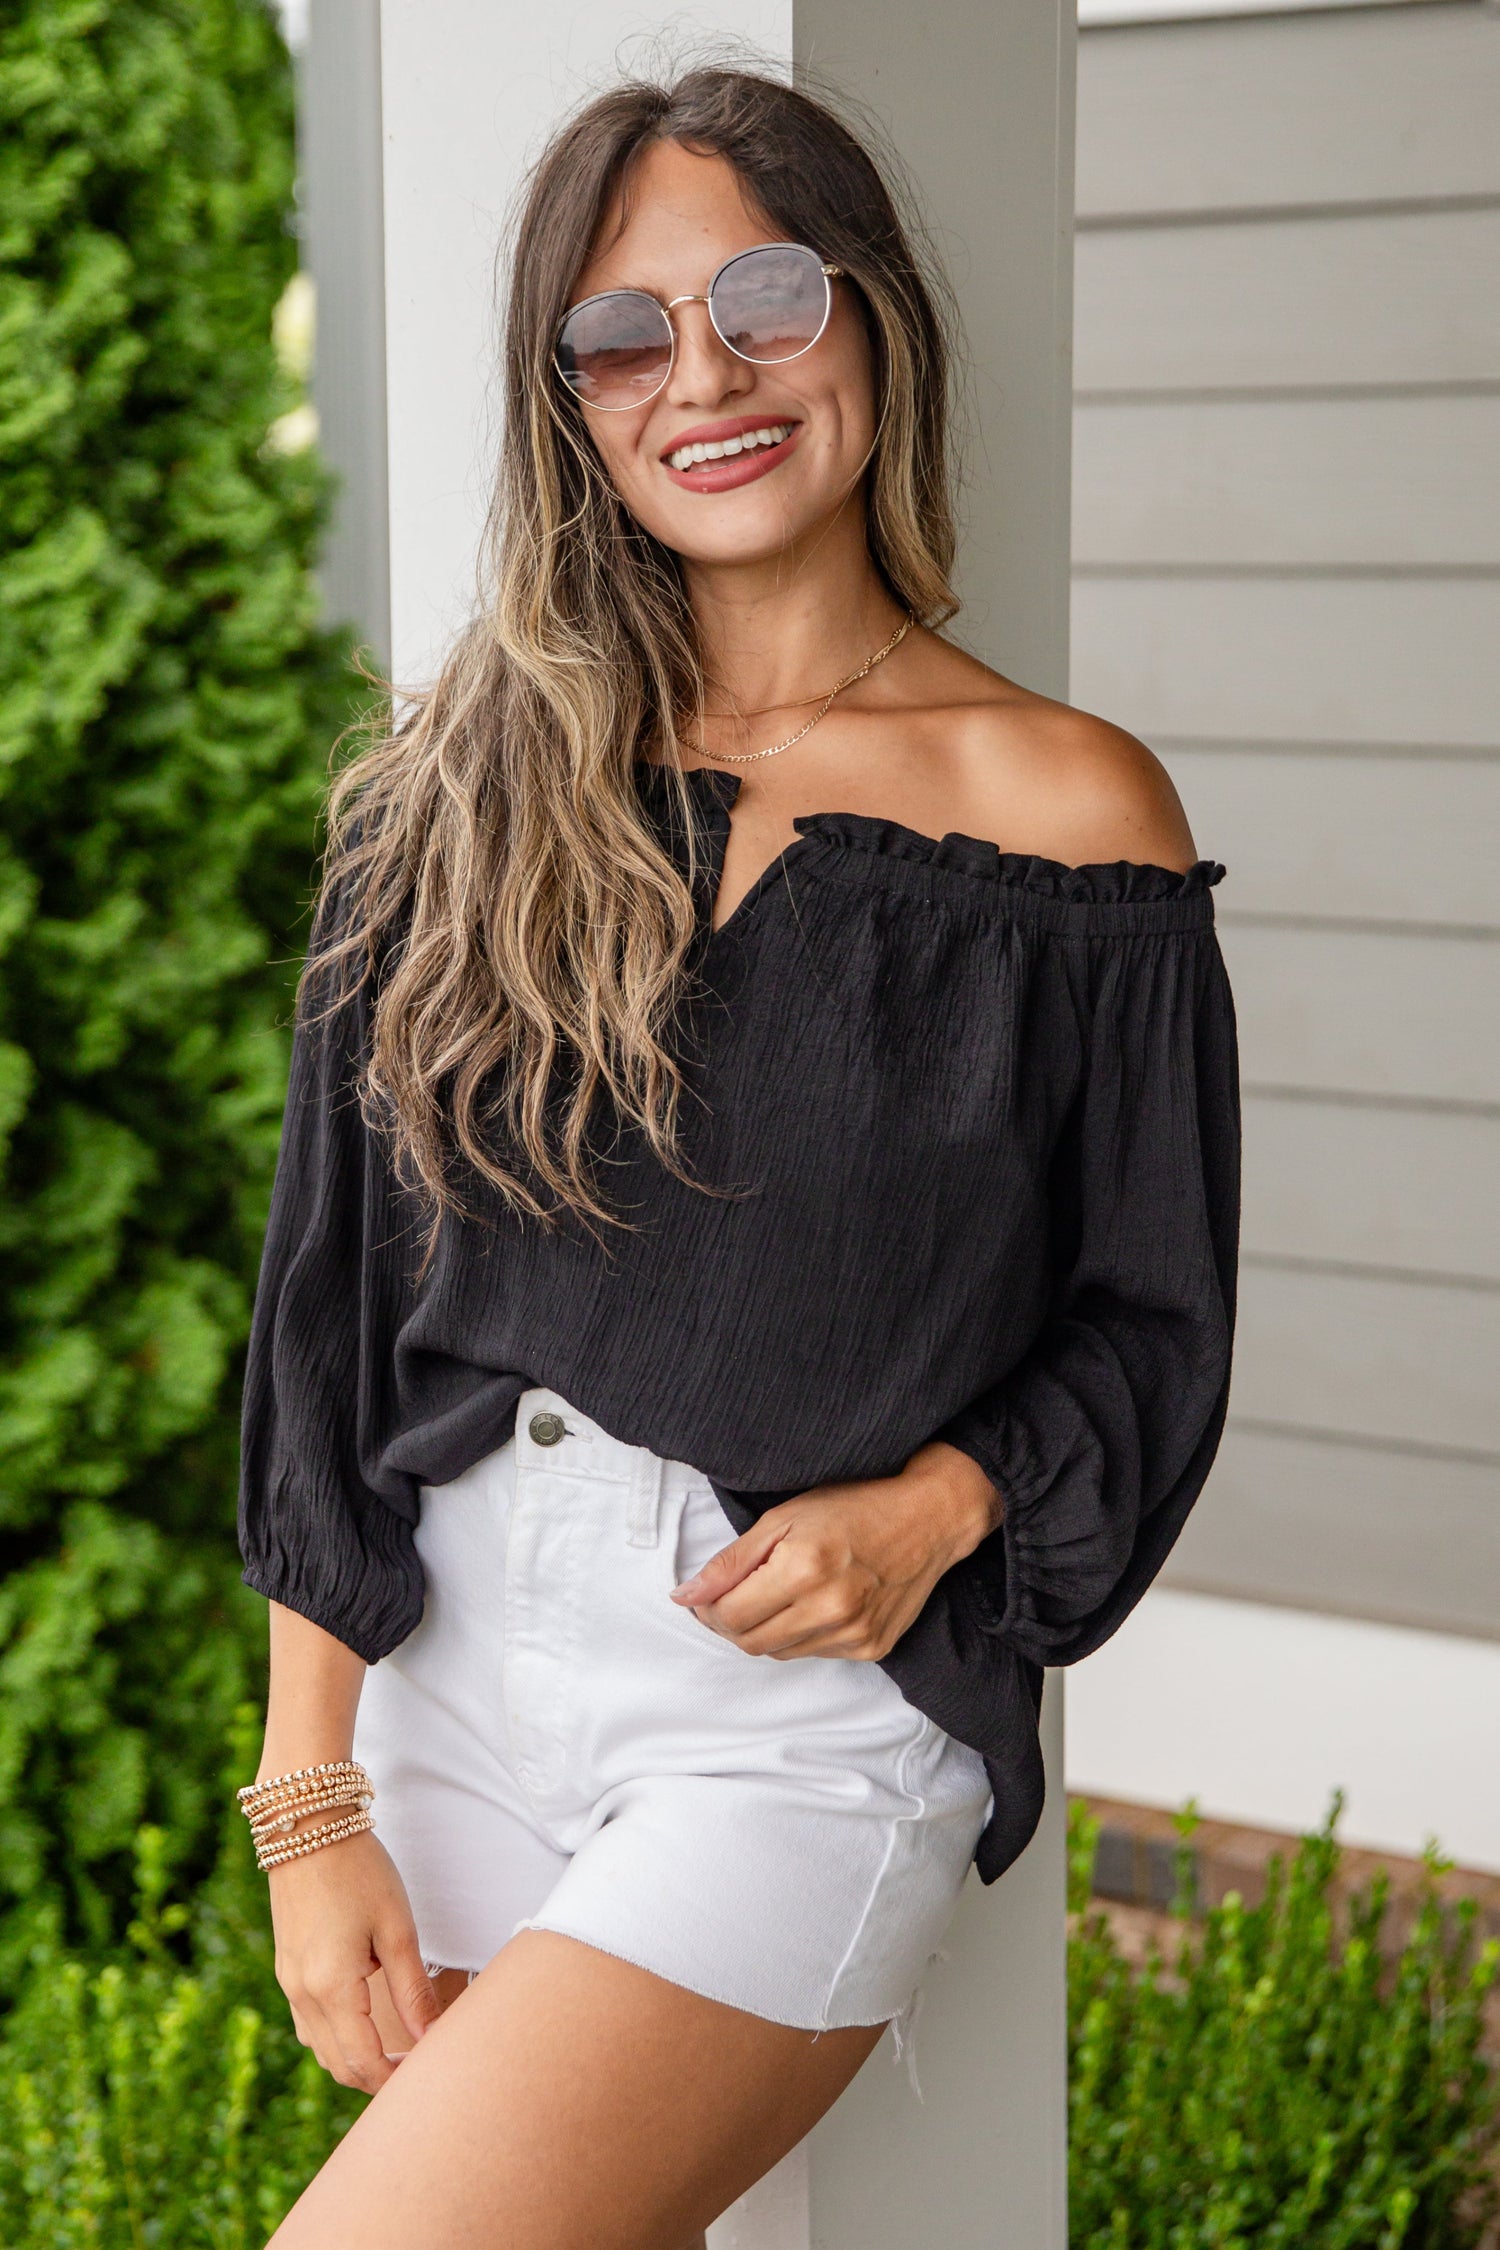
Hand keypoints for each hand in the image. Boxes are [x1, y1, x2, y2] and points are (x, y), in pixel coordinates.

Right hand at [267, 1826, 441, 2093]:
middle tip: (418, 2070)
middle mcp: (302, 1995)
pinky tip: (364, 2021)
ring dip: (355, 2060)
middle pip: (339, 2066)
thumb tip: (432, 2038)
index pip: (364, 2062)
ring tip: (397, 2049)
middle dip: (377, 2078)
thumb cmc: (359, 1870)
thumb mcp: (396, 1929)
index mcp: (331, 1988)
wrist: (306, 1826)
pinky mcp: (287, 1967)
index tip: (430, 2075)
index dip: (397, 2080)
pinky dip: (335, 2038)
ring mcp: (289, 1983)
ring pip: (320, 2049)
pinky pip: (308, 2024)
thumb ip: (412, 1990)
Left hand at [669, 1441, 1002, 1661]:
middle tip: (729, 1596)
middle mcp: (831, 1607)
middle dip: (728, 1623)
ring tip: (775, 1593)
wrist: (928, 1518)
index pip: (730, 1615)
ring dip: (763, 1629)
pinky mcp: (871, 1648)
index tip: (701, 1594)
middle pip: (749, 1642)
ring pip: (778, 1653)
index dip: (706, 1608)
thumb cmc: (855, 1505)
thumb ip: (732, 1562)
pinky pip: (813, 1653)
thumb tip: (684, 1595)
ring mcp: (854, 1633)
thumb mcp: (784, 1517)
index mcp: (804, 1568)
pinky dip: (799, 1634)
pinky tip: (811, 1603)